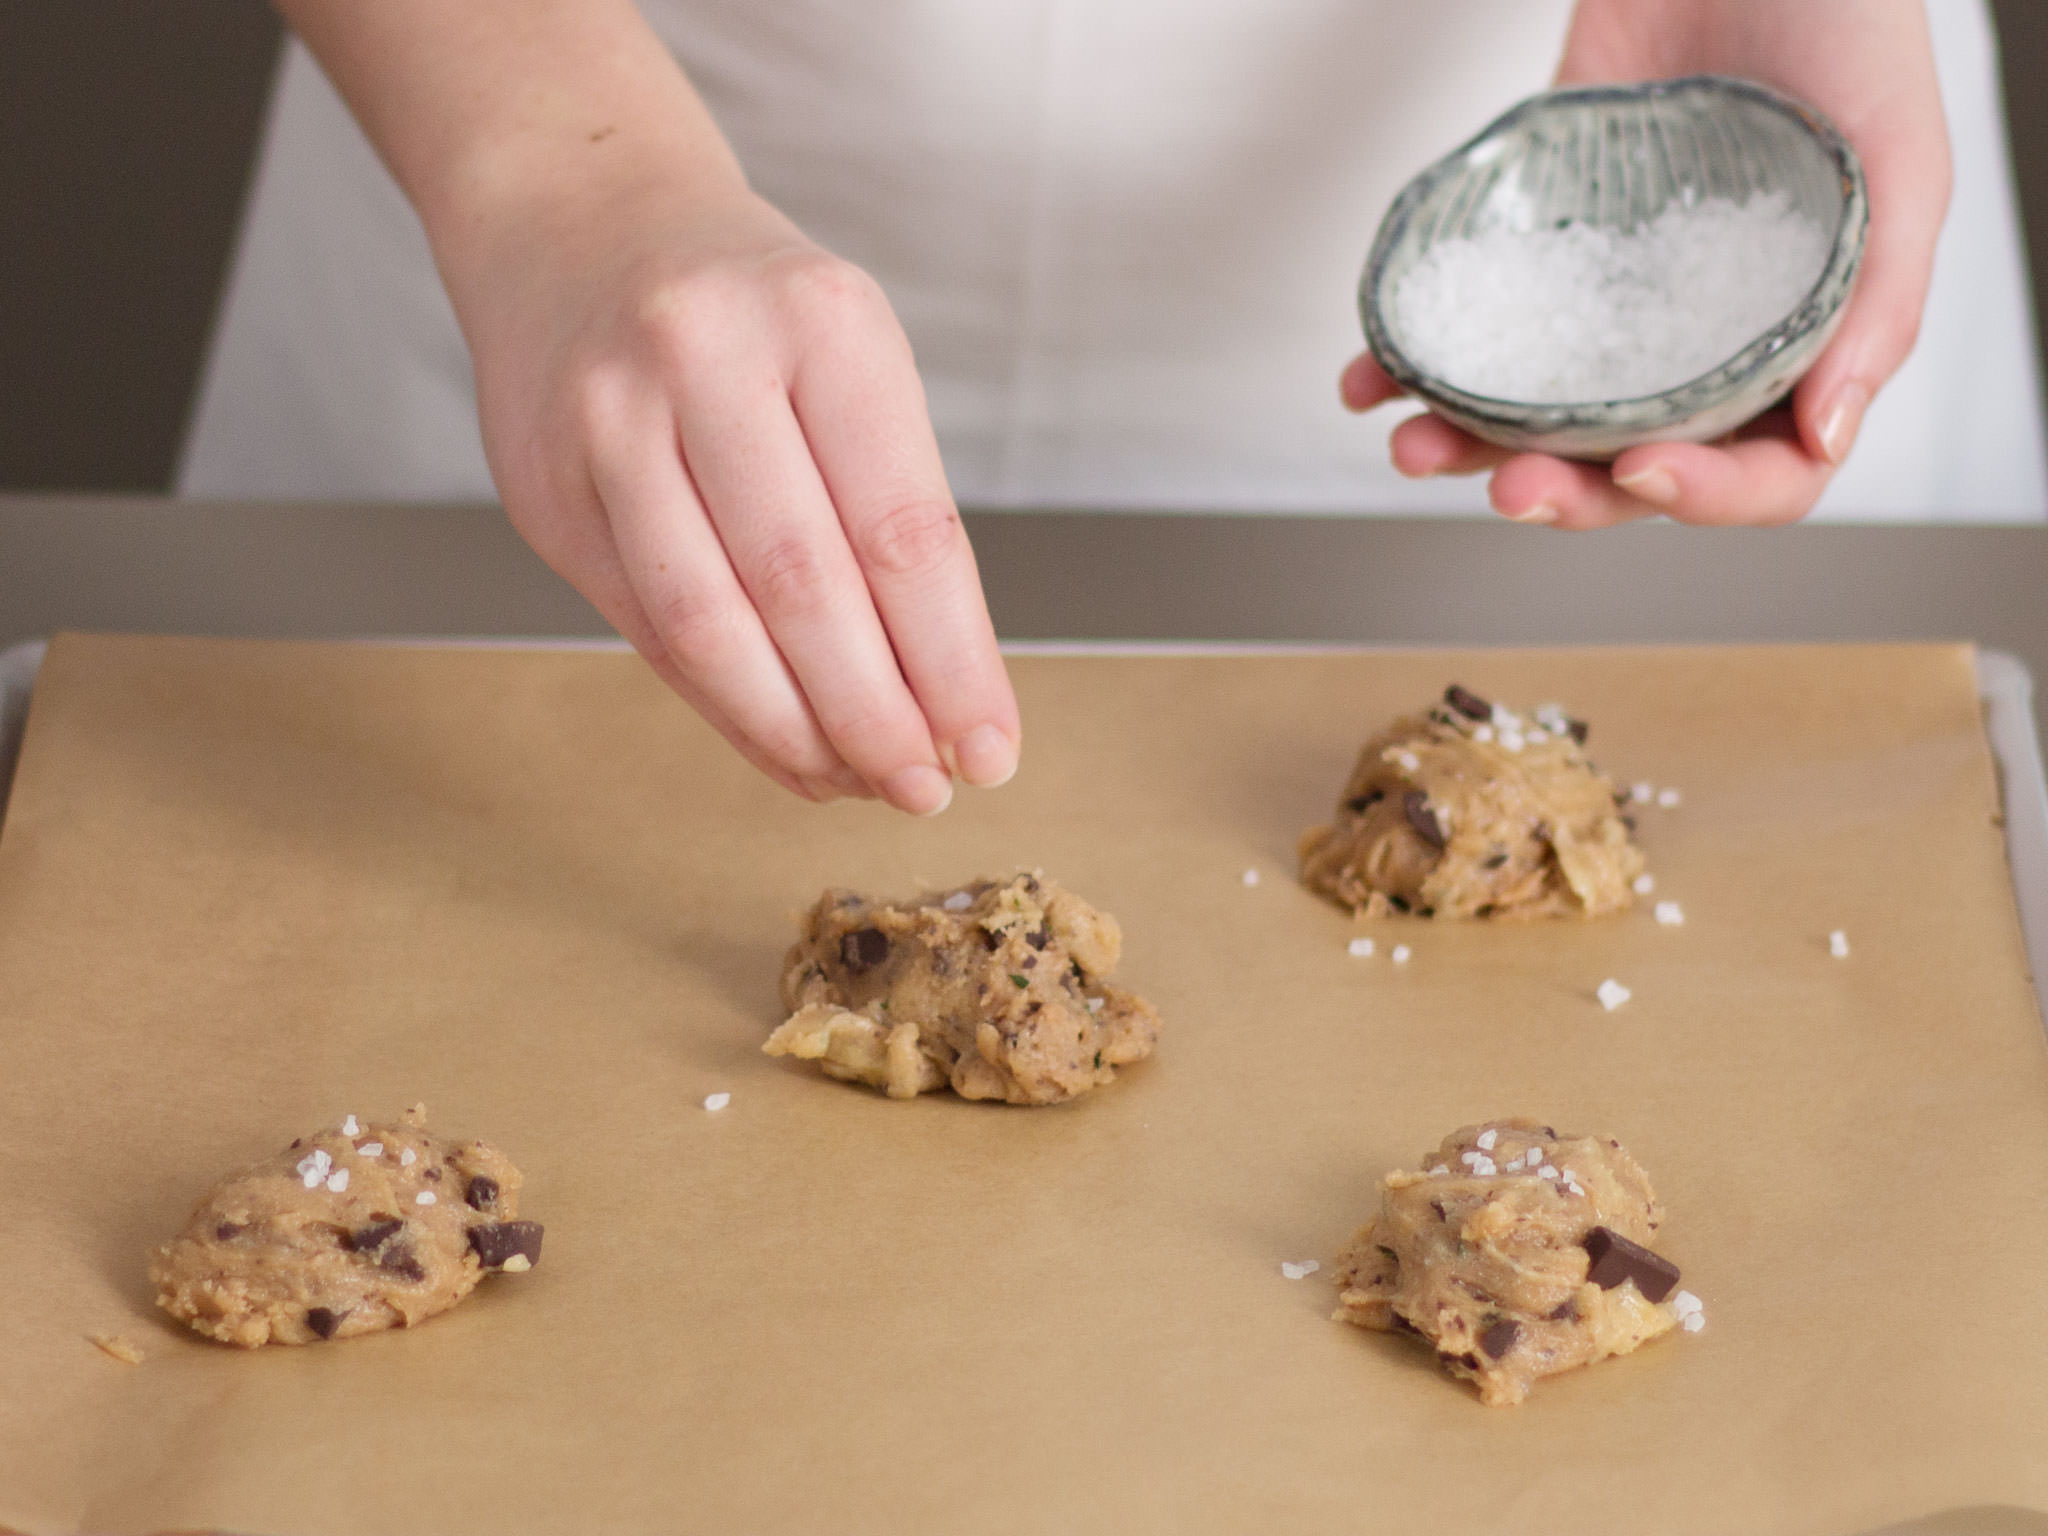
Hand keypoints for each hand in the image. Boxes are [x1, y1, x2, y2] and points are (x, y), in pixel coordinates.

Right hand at [458, 165, 1018, 812]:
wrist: (580, 218)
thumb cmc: (752, 312)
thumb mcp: (850, 361)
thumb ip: (890, 516)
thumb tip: (940, 701)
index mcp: (822, 324)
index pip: (905, 530)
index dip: (953, 663)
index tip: (991, 750)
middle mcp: (705, 360)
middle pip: (806, 588)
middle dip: (877, 716)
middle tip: (926, 788)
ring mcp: (609, 424)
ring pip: (710, 624)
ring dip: (796, 732)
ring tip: (856, 783)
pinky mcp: (547, 491)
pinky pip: (649, 631)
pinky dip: (726, 708)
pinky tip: (785, 747)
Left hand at [1339, 0, 1951, 528]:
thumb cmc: (1850, 29)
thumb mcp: (1900, 160)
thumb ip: (1881, 305)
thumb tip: (1826, 434)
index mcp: (1795, 346)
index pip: (1760, 473)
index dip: (1704, 495)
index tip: (1642, 465)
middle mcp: (1696, 344)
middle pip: (1628, 467)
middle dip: (1562, 492)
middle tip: (1511, 485)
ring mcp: (1612, 303)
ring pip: (1538, 415)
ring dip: (1467, 447)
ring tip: (1414, 443)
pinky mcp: (1541, 249)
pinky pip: (1478, 326)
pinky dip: (1415, 363)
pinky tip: (1373, 377)